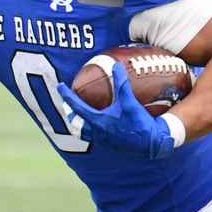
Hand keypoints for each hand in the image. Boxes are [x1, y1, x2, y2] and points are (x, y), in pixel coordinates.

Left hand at [57, 61, 174, 159]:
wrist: (151, 143)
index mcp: (98, 121)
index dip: (67, 95)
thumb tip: (115, 65)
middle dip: (71, 116)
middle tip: (68, 108)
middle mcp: (97, 133)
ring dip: (81, 125)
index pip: (77, 106)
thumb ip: (121, 84)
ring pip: (85, 134)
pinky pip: (97, 138)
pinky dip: (93, 131)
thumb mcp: (129, 102)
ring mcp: (104, 141)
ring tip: (82, 119)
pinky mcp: (112, 146)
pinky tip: (101, 126)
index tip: (60, 86)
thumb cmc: (138, 123)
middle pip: (77, 125)